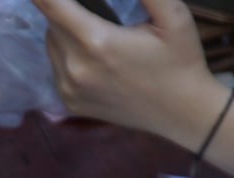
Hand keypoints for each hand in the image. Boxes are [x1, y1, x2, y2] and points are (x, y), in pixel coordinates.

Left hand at [33, 0, 226, 142]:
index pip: (51, 4)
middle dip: (67, 9)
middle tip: (98, 12)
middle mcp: (75, 68)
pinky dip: (68, 56)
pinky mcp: (70, 103)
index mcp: (97, 42)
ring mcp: (69, 89)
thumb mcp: (174, 16)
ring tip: (99, 35)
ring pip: (51, 44)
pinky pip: (56, 67)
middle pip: (52, 22)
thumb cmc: (181, 60)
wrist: (182, 112)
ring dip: (66, 31)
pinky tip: (96, 59)